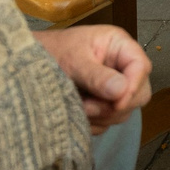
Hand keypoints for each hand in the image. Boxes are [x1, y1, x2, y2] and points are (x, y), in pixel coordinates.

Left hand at [31, 24, 152, 135]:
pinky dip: (94, 123)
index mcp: (119, 46)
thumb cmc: (51, 52)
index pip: (141, 67)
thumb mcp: (73, 60)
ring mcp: (113, 87)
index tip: (117, 103)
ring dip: (101, 116)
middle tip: (88, 107)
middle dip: (115, 106)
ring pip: (123, 111)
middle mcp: (121, 67)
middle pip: (139, 93)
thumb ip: (96, 76)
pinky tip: (77, 112)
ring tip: (77, 106)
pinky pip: (108, 122)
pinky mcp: (103, 104)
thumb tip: (121, 91)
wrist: (29, 62)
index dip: (134, 86)